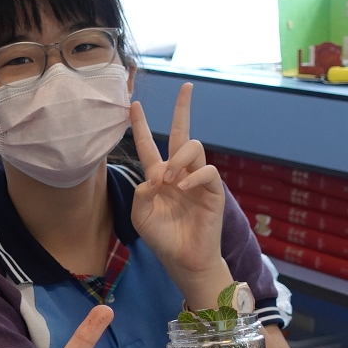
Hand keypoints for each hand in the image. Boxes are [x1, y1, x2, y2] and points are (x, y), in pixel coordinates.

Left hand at [130, 83, 231, 307]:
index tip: (133, 104)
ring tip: (171, 181)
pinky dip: (193, 176)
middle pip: (182, 133)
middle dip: (183, 108)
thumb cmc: (163, 239)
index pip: (149, 145)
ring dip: (179, 159)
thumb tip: (156, 175)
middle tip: (186, 87)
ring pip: (193, 147)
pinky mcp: (213, 189)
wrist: (185, 259)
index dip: (141, 126)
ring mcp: (197, 179)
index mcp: (159, 177)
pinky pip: (207, 170)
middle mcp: (179, 172)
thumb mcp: (141, 216)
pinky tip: (183, 188)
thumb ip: (141, 193)